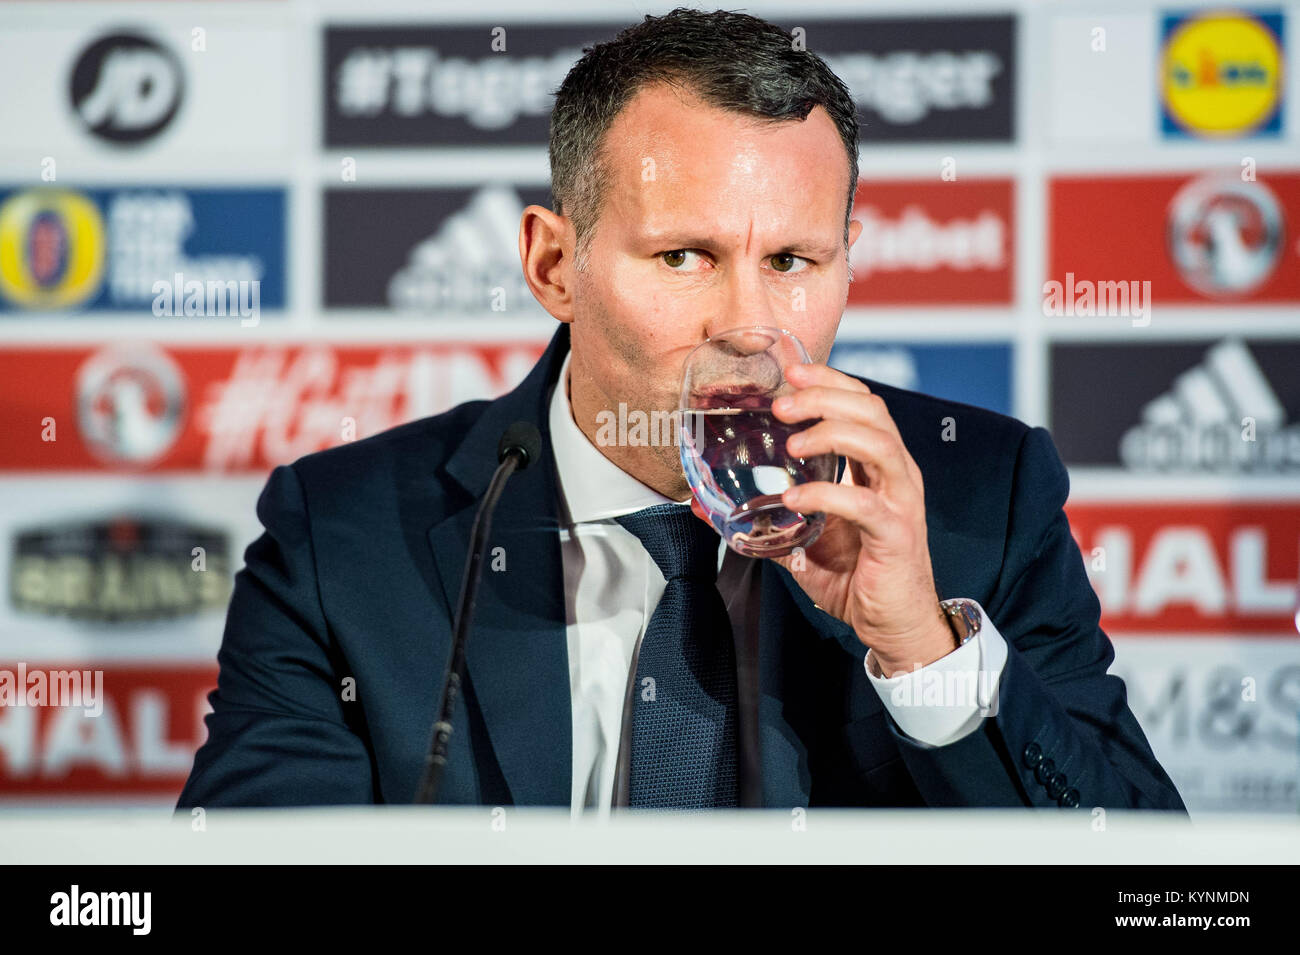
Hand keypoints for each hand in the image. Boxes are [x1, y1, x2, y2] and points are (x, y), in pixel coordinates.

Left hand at [767, 363, 954, 677]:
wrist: (895, 626)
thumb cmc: (858, 577)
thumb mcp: (803, 541)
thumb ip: (763, 521)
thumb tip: (705, 509)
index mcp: (878, 466)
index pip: (862, 403)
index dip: (829, 380)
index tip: (790, 372)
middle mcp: (895, 474)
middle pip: (872, 410)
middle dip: (825, 396)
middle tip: (782, 404)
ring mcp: (901, 502)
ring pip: (878, 444)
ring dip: (832, 433)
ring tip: (793, 443)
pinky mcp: (897, 534)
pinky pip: (865, 504)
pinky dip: (828, 494)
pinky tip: (795, 499)